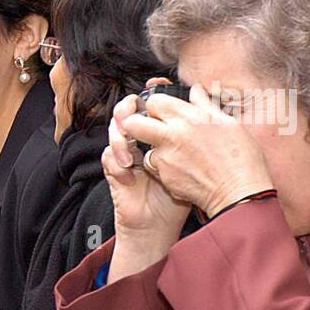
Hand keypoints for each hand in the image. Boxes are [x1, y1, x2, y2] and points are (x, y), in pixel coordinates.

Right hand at [105, 95, 191, 240]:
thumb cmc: (184, 193)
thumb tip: (202, 95)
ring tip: (132, 139)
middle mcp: (142, 141)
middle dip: (130, 107)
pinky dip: (117, 157)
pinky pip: (107, 155)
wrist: (163, 225)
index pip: (151, 104)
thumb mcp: (199, 156)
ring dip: (121, 133)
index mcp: (161, 134)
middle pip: (128, 110)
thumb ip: (198, 128)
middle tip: (138, 110)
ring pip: (115, 129)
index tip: (156, 84)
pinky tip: (130, 166)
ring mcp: (127, 155)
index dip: (151, 92)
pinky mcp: (115, 172)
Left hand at [117, 84, 274, 217]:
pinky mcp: (164, 177)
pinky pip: (155, 169)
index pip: (154, 101)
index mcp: (189, 117)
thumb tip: (195, 91)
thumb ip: (205, 105)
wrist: (239, 193)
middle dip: (136, 124)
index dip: (156, 106)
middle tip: (151, 129)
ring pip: (146, 148)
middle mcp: (172, 135)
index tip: (162, 112)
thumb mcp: (227, 123)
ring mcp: (166, 158)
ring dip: (156, 149)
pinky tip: (183, 170)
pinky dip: (164, 168)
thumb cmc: (240, 158)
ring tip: (179, 154)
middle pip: (133, 123)